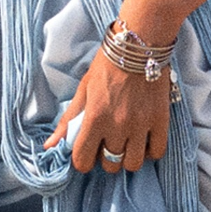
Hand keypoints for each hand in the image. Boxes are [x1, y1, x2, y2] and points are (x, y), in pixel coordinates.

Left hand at [47, 45, 170, 173]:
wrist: (139, 47)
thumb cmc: (107, 67)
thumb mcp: (83, 90)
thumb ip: (68, 121)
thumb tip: (50, 146)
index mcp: (95, 118)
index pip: (83, 160)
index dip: (83, 160)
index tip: (87, 152)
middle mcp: (117, 126)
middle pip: (110, 165)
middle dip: (106, 158)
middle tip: (108, 143)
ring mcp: (141, 125)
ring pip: (133, 164)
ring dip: (127, 157)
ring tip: (127, 143)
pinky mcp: (160, 121)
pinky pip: (156, 152)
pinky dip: (149, 151)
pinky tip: (143, 140)